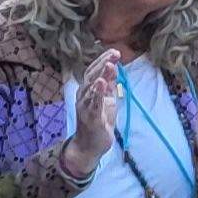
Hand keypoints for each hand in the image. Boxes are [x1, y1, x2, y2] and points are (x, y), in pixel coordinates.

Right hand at [61, 54, 120, 176]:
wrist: (90, 145)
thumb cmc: (99, 120)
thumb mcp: (108, 99)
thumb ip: (110, 84)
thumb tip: (114, 66)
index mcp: (88, 91)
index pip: (93, 72)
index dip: (102, 61)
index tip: (114, 52)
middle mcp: (83, 97)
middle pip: (91, 77)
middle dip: (102, 64)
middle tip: (114, 54)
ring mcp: (85, 107)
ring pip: (91, 89)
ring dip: (100, 76)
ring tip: (109, 65)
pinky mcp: (91, 118)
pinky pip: (93, 104)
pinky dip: (97, 93)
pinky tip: (102, 84)